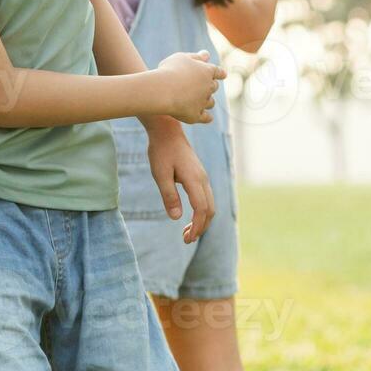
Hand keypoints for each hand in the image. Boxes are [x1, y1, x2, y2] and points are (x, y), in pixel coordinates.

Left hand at [145, 124, 214, 242]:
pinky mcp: (199, 176)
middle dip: (201, 227)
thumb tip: (175, 217)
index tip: (187, 238)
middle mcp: (203, 179)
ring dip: (201, 220)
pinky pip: (205, 197)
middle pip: (210, 209)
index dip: (197, 226)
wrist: (168, 131)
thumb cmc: (161, 152)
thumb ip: (169, 196)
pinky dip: (201, 211)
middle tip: (186, 239)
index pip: (201, 209)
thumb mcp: (160, 174)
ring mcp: (203, 177)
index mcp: (194, 179)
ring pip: (210, 204)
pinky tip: (189, 216)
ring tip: (186, 232)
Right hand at [155, 50, 225, 122]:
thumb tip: (206, 55)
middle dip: (210, 86)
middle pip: (214, 87)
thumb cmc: (169, 71)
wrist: (162, 90)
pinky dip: (207, 117)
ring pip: (210, 102)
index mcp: (207, 71)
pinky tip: (208, 117)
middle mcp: (208, 87)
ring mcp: (203, 102)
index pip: (218, 72)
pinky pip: (206, 117)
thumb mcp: (182, 58)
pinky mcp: (196, 115)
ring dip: (207, 101)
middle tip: (203, 86)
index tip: (223, 75)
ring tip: (202, 101)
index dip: (220, 73)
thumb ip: (196, 57)